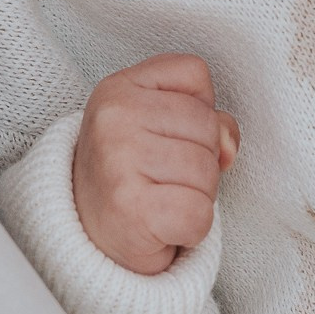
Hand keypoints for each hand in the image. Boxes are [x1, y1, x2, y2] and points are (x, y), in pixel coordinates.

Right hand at [72, 54, 240, 274]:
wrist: (86, 240)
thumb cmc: (129, 178)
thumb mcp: (161, 127)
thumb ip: (206, 120)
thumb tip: (228, 146)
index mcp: (117, 89)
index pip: (194, 73)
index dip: (196, 109)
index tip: (166, 135)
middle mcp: (114, 119)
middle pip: (207, 125)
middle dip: (200, 157)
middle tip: (162, 177)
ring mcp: (119, 161)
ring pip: (208, 170)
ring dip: (197, 194)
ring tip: (160, 200)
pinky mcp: (131, 208)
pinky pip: (200, 213)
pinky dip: (192, 229)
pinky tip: (163, 227)